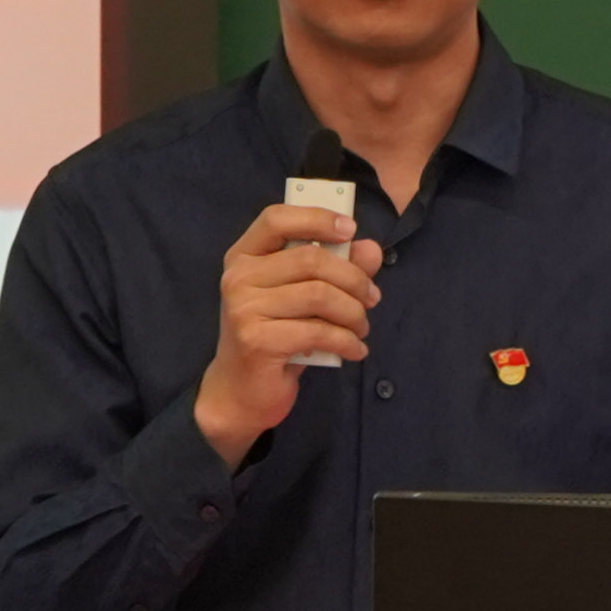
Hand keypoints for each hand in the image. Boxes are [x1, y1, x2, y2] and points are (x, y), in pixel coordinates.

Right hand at [192, 200, 383, 461]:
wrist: (240, 391)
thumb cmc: (274, 335)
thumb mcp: (302, 297)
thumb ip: (336, 268)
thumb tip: (371, 248)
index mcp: (243, 256)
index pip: (275, 219)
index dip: (317, 218)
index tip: (351, 230)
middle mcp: (238, 278)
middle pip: (310, 259)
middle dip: (353, 278)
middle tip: (372, 298)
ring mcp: (243, 309)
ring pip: (319, 295)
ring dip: (354, 313)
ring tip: (362, 327)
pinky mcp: (257, 341)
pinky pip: (318, 331)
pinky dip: (347, 341)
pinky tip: (355, 350)